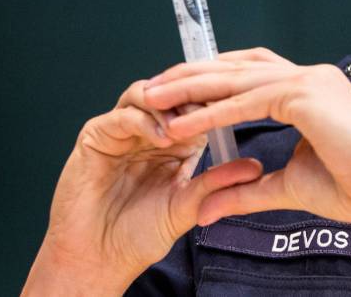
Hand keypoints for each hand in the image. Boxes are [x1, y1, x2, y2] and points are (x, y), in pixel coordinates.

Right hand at [29, 78, 263, 287]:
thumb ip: (216, 184)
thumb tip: (254, 167)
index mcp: (174, 140)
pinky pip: (122, 116)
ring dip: (171, 104)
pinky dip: (145, 121)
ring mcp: (121, 128)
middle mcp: (147, 128)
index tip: (242, 106)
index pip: (197, 106)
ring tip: (188, 122)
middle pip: (173, 92)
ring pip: (148, 94)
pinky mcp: (96, 135)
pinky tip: (163, 137)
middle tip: (217, 104)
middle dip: (196, 95)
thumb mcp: (186, 206)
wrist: (98, 258)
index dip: (218, 102)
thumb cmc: (138, 234)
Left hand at [143, 47, 350, 226]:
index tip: (178, 93)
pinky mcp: (305, 94)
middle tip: (151, 88)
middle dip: (190, 76)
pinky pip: (246, 100)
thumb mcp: (288, 186)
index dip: (213, 78)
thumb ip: (248, 190)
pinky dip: (211, 113)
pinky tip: (182, 124)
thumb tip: (208, 209)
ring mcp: (309, 80)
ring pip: (236, 77)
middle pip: (237, 66)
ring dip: (190, 88)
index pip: (252, 71)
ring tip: (153, 99)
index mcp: (311, 88)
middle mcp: (310, 76)